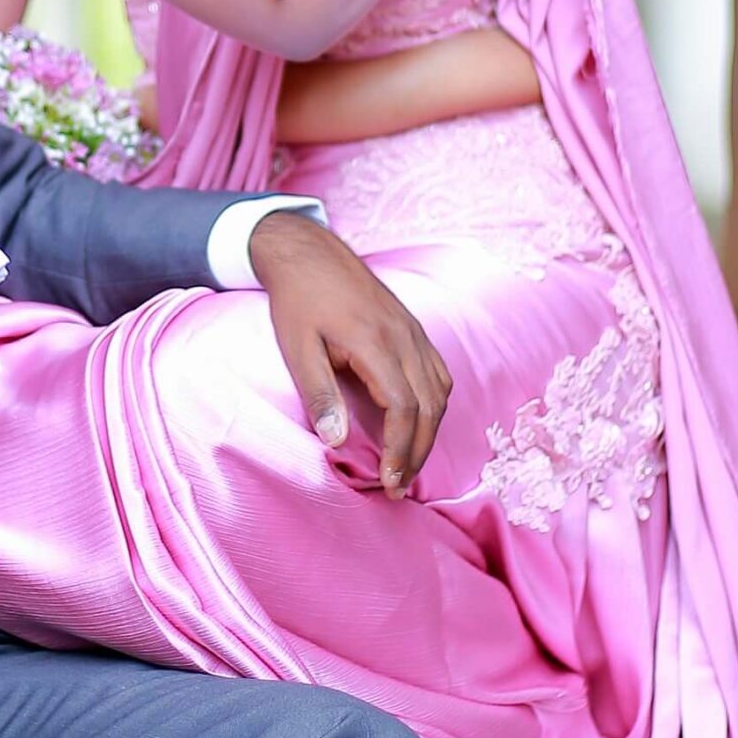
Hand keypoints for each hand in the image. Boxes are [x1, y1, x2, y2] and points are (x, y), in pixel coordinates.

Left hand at [247, 210, 451, 497]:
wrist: (309, 252)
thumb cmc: (298, 300)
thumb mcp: (297, 347)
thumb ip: (319, 394)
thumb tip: (336, 442)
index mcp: (376, 342)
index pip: (404, 407)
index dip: (401, 450)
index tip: (389, 481)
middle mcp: (404, 336)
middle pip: (429, 405)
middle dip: (419, 451)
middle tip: (399, 486)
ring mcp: (413, 330)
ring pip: (440, 391)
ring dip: (430, 431)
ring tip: (409, 462)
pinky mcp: (413, 328)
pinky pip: (438, 372)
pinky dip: (434, 404)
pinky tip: (418, 422)